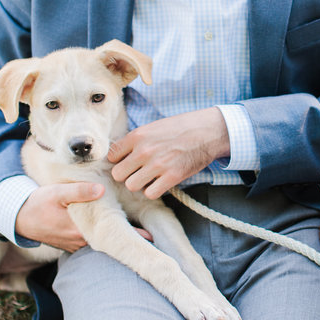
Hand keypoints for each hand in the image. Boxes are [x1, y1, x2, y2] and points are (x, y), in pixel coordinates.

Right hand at [15, 182, 102, 251]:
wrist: (20, 219)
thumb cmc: (38, 204)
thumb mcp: (57, 192)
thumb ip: (80, 191)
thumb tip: (101, 190)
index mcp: (77, 230)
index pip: (104, 222)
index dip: (110, 210)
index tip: (110, 199)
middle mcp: (78, 242)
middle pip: (101, 228)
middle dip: (104, 215)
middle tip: (104, 201)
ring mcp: (75, 245)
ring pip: (94, 234)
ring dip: (96, 222)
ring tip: (95, 207)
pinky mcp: (71, 246)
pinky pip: (87, 238)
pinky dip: (89, 228)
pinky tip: (87, 217)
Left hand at [109, 107, 229, 198]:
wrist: (207, 131)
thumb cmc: (181, 128)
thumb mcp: (154, 127)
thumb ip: (136, 140)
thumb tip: (121, 154)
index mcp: (137, 136)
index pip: (111, 156)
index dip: (118, 161)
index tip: (127, 161)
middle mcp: (144, 151)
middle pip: (118, 174)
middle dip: (126, 175)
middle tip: (137, 172)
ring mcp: (157, 165)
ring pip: (131, 186)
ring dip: (139, 184)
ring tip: (149, 178)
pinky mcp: (172, 177)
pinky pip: (150, 193)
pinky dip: (153, 190)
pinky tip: (159, 183)